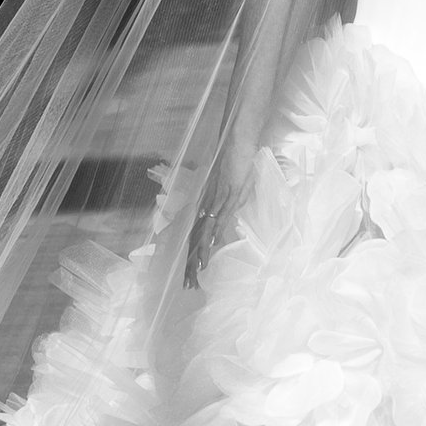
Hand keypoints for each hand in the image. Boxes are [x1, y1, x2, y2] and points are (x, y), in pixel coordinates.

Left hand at [183, 163, 238, 288]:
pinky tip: (209, 250)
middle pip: (195, 238)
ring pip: (202, 234)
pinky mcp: (225, 197)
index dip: (195, 255)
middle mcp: (206, 205)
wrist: (238, 141)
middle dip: (191, 263)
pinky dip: (212, 237)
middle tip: (188, 284)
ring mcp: (214, 201)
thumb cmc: (238, 162)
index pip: (198, 235)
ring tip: (195, 275)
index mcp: (208, 205)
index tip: (192, 274)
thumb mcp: (236, 190)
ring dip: (198, 255)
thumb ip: (230, 206)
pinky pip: (216, 221)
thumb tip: (228, 221)